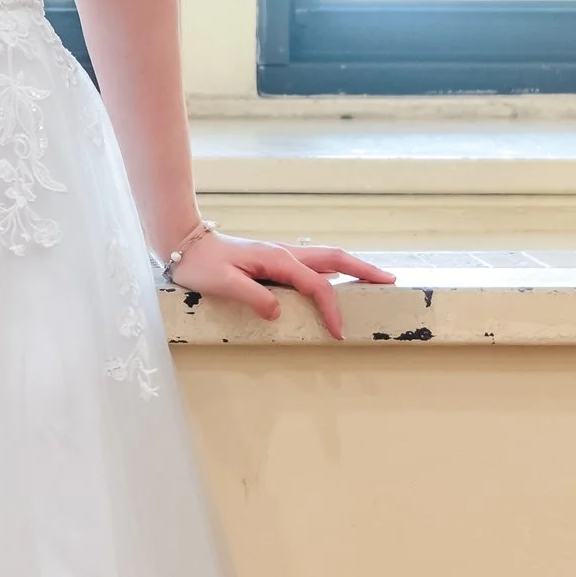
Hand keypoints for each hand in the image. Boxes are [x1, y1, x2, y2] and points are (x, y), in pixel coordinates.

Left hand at [171, 230, 395, 341]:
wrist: (185, 244)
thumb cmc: (201, 265)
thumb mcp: (223, 283)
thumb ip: (252, 297)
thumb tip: (279, 311)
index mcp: (277, 259)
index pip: (316, 285)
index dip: (331, 309)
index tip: (338, 332)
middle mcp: (284, 253)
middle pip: (335, 258)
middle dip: (364, 269)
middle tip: (390, 281)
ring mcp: (281, 253)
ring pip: (326, 258)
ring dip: (352, 266)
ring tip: (375, 278)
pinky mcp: (275, 259)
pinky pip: (314, 263)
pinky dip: (334, 269)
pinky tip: (338, 278)